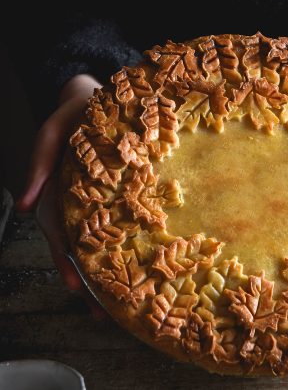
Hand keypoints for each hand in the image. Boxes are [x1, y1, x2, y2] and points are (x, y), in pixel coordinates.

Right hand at [16, 73, 106, 318]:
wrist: (95, 98)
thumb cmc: (73, 114)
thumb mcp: (53, 133)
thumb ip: (40, 163)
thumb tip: (26, 206)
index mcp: (57, 194)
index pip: (59, 236)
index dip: (66, 263)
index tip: (78, 289)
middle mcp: (74, 203)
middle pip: (77, 248)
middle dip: (87, 280)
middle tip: (103, 313)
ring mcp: (92, 201)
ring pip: (95, 241)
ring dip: (103, 271)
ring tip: (118, 302)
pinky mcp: (112, 194)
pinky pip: (115, 222)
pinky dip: (120, 244)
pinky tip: (136, 262)